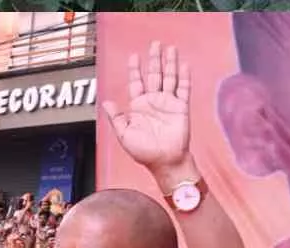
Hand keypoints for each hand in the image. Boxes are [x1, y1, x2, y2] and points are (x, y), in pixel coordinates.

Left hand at [101, 42, 191, 179]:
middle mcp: (153, 102)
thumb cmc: (144, 151)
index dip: (134, 70)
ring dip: (169, 63)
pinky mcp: (181, 108)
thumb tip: (105, 102)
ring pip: (169, 78)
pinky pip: (183, 89)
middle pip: (154, 75)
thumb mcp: (124, 134)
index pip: (136, 83)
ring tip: (170, 48)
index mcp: (138, 107)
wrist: (164, 161)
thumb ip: (116, 118)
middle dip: (154, 59)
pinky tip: (183, 65)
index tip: (134, 56)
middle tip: (155, 44)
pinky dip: (183, 77)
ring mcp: (168, 103)